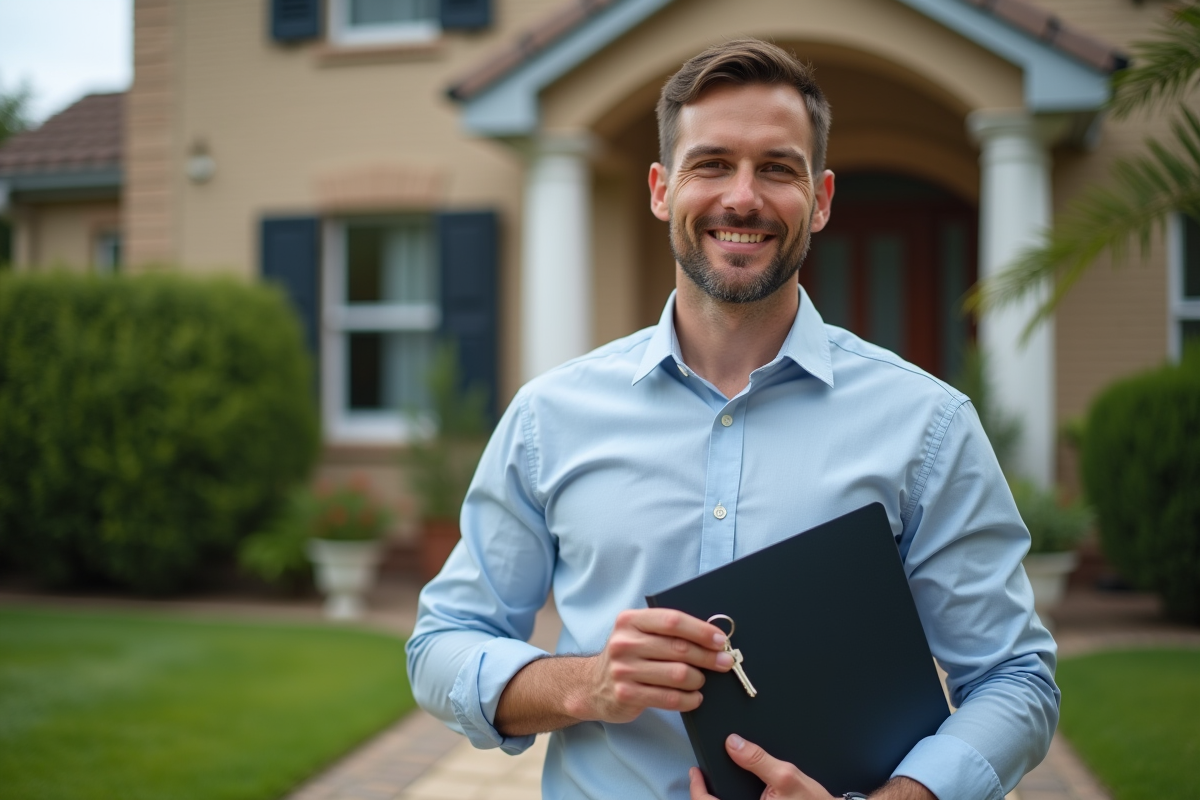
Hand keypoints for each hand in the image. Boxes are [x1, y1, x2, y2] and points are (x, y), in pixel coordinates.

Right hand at [574, 608, 732, 723]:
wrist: (591, 685)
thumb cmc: (628, 656)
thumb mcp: (639, 634)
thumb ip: (667, 632)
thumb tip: (712, 638)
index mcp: (630, 620)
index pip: (672, 621)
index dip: (701, 630)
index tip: (721, 640)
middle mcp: (624, 643)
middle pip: (678, 648)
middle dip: (708, 656)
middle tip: (725, 662)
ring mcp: (623, 670)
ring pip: (677, 674)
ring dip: (698, 679)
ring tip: (700, 681)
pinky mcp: (626, 694)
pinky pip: (668, 698)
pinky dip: (688, 699)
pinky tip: (694, 698)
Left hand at [688, 734, 835, 799]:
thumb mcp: (786, 776)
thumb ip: (758, 760)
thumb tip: (733, 743)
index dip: (698, 789)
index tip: (696, 773)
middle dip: (705, 795)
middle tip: (700, 778)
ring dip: (718, 798)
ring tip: (714, 785)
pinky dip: (732, 798)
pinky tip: (735, 791)